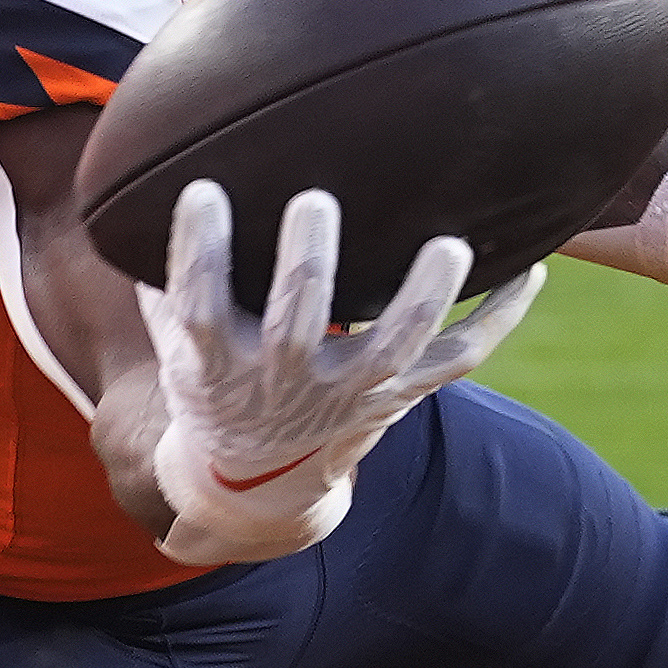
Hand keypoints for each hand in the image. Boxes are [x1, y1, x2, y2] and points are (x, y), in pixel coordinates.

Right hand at [135, 180, 543, 564]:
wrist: (257, 487)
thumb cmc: (213, 384)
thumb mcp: (175, 346)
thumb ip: (162, 276)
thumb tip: (134, 180)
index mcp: (219, 363)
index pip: (198, 307)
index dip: (199, 253)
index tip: (203, 193)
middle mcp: (287, 380)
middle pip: (298, 322)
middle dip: (308, 262)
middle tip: (314, 202)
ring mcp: (351, 391)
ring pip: (396, 345)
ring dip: (424, 296)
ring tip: (448, 245)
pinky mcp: (402, 394)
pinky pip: (462, 359)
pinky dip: (501, 319)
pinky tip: (533, 270)